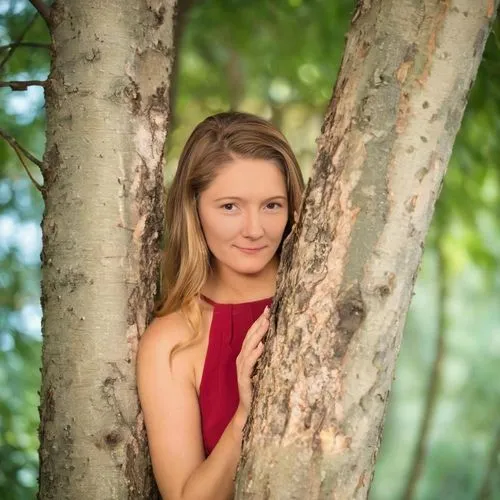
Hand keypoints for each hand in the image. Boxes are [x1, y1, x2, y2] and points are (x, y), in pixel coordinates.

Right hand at [235, 306, 269, 424]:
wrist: (248, 410)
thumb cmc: (257, 388)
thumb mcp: (262, 368)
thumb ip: (265, 356)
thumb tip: (277, 340)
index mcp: (246, 355)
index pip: (252, 335)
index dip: (259, 322)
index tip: (268, 310)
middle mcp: (242, 359)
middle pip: (250, 337)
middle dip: (259, 324)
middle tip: (268, 312)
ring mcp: (242, 368)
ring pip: (249, 347)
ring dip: (258, 334)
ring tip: (266, 323)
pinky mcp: (244, 379)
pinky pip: (249, 364)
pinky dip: (255, 354)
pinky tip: (262, 346)